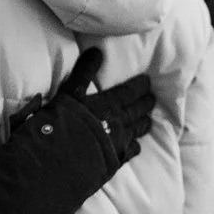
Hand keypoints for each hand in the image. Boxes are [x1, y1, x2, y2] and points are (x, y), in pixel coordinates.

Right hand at [55, 48, 155, 174]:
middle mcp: (118, 123)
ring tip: (148, 120)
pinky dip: (134, 146)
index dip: (139, 86)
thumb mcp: (68, 93)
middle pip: (136, 111)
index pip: (128, 92)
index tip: (147, 82)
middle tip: (152, 99)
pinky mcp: (114, 161)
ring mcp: (118, 144)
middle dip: (145, 104)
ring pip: (136, 131)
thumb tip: (96, 52)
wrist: (62, 160)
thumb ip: (83, 72)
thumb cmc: (62, 123)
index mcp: (108, 105)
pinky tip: (135, 146)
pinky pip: (130, 151)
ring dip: (143, 124)